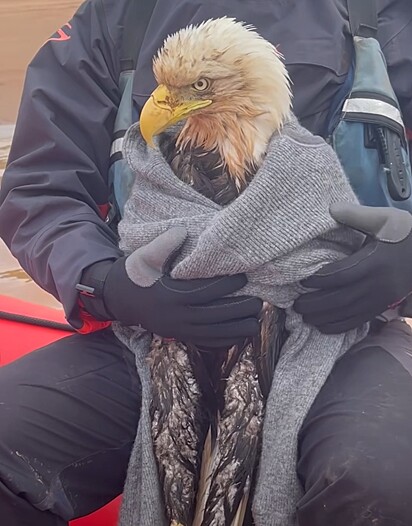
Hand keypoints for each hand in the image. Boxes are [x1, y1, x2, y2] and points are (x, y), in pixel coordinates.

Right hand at [80, 228, 261, 346]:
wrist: (116, 299)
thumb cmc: (134, 274)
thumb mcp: (144, 255)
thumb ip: (164, 244)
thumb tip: (182, 232)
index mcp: (171, 294)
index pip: (207, 291)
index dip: (228, 284)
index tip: (244, 277)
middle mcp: (177, 316)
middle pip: (216, 316)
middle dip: (239, 310)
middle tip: (259, 302)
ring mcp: (178, 329)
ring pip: (213, 334)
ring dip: (236, 330)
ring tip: (255, 321)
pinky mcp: (179, 336)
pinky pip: (205, 343)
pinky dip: (223, 342)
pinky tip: (238, 336)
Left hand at [294, 203, 411, 333]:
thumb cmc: (406, 234)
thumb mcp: (386, 219)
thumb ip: (357, 215)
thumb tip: (331, 208)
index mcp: (376, 262)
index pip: (341, 274)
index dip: (320, 280)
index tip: (303, 280)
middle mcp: (378, 284)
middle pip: (340, 298)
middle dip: (316, 304)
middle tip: (296, 305)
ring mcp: (381, 299)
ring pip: (347, 313)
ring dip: (323, 317)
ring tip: (303, 316)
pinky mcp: (383, 307)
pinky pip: (359, 321)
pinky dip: (339, 326)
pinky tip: (323, 326)